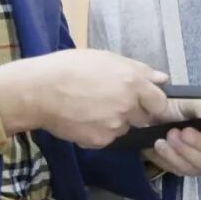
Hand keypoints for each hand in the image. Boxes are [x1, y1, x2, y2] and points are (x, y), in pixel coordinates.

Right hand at [0, 49, 168, 147]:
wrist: (38, 91)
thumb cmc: (69, 67)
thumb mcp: (105, 58)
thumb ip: (137, 69)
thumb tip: (162, 78)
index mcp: (132, 82)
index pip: (160, 101)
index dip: (154, 102)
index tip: (146, 101)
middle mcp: (128, 105)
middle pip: (144, 116)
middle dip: (134, 111)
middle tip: (111, 101)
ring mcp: (115, 125)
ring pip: (124, 127)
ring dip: (116, 121)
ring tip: (92, 108)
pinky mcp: (100, 141)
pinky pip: (107, 137)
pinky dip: (99, 131)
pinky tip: (83, 118)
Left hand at [143, 99, 200, 175]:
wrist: (151, 117)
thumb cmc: (176, 106)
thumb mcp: (190, 101)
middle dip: (197, 144)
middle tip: (180, 132)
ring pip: (199, 166)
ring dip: (182, 151)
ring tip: (167, 136)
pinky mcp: (186, 169)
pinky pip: (182, 170)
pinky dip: (170, 158)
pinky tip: (160, 145)